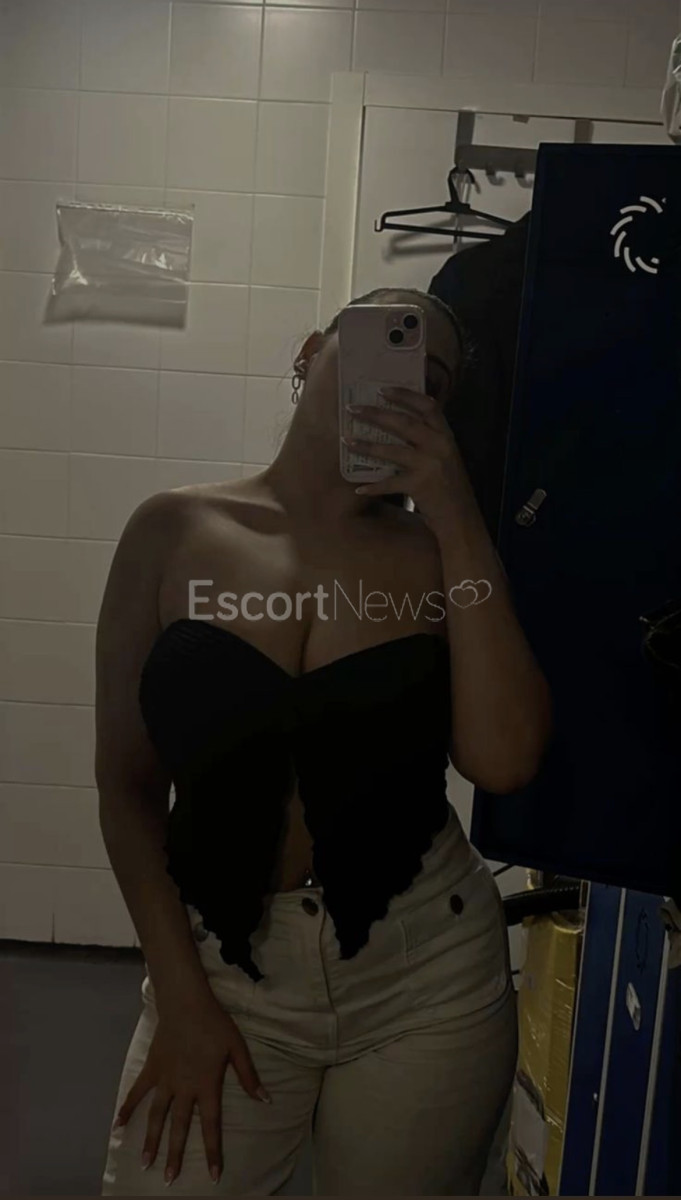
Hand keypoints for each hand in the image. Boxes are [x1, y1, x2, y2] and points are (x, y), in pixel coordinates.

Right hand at [112, 1000, 270, 1186]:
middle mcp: (184, 1088)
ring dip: (150, 1140)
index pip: (211, 1125)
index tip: (213, 1175)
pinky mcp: (151, 1069)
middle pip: (179, 1127)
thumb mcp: (237, 1047)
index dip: (213, 1151)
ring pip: (156, 1116)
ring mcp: (164, 1080)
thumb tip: (265, 1100)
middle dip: (175, 1155)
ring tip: (145, 1163)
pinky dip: (127, 1108)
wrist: (186, 1002)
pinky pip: (137, 1092)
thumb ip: (248, 1076)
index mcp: (206, 1085)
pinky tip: (117, 1125)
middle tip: (170, 1180)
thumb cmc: (214, 1023)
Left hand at [343, 387, 474, 532]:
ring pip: (392, 450)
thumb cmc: (449, 485)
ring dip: (366, 446)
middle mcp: (439, 446)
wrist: (461, 517)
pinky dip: (374, 486)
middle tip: (353, 408)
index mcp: (446, 435)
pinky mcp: (419, 485)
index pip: (427, 406)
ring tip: (346, 440)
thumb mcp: (445, 456)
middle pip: (404, 423)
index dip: (405, 395)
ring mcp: (429, 465)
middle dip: (376, 414)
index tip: (382, 389)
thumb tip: (396, 422)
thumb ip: (429, 439)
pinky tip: (359, 488)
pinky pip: (390, 483)